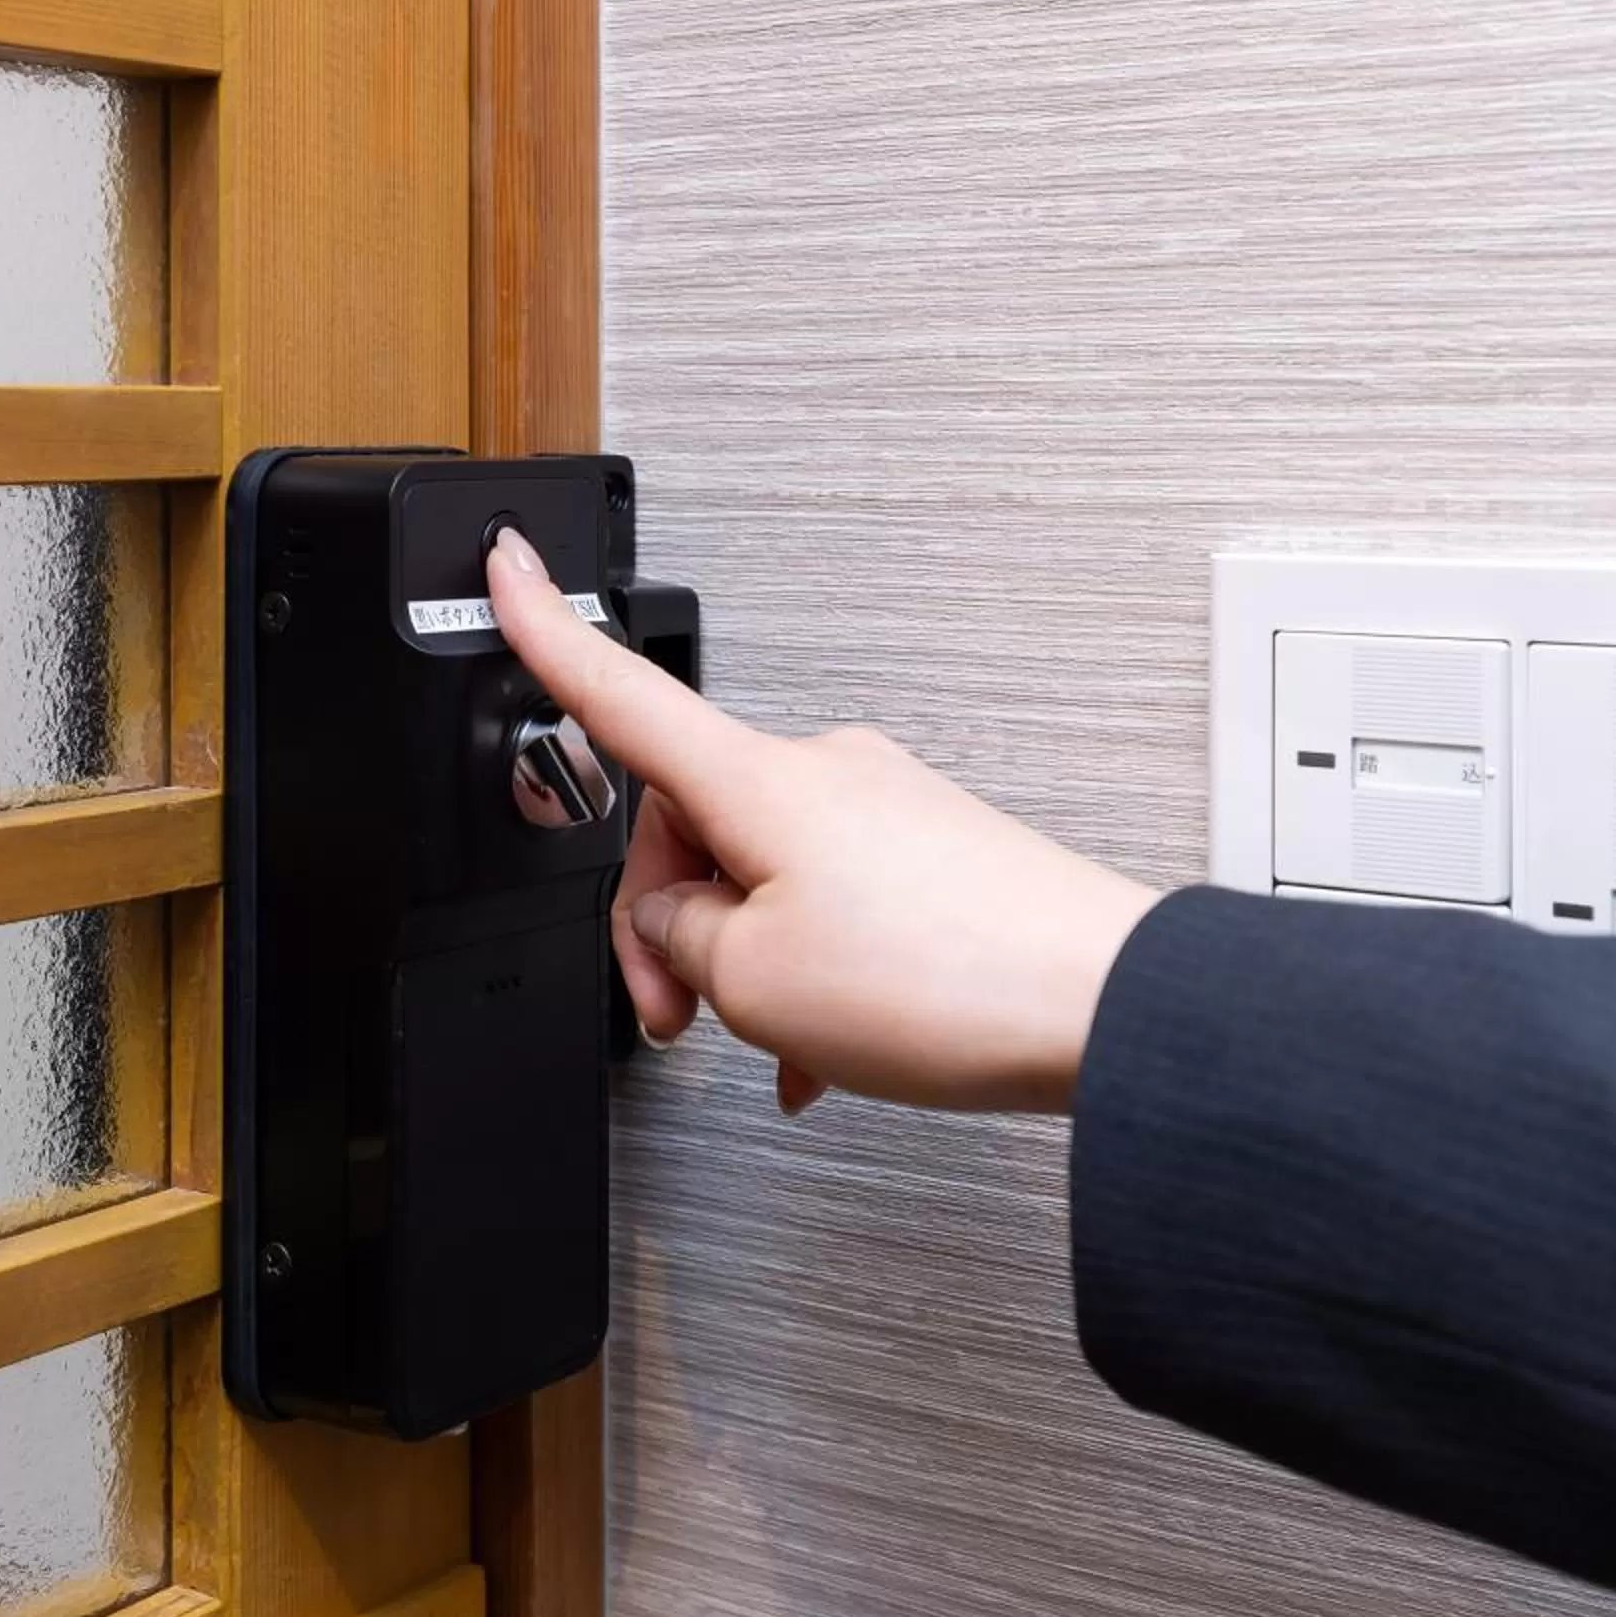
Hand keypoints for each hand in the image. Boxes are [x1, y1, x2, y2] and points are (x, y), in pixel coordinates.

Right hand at [488, 527, 1158, 1115]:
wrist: (1108, 1007)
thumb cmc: (949, 981)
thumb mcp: (752, 981)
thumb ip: (680, 940)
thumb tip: (682, 917)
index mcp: (756, 781)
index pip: (620, 693)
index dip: (548, 630)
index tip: (508, 563)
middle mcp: (822, 772)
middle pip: (687, 826)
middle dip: (670, 927)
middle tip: (683, 1018)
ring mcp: (885, 809)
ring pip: (761, 877)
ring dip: (746, 964)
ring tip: (781, 1049)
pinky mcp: (936, 854)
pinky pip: (833, 904)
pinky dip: (812, 977)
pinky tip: (827, 1053)